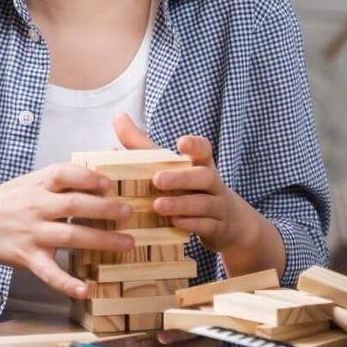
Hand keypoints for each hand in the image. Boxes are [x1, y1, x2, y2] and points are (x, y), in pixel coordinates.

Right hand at [0, 164, 137, 297]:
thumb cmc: (9, 200)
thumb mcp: (32, 181)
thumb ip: (65, 176)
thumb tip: (107, 161)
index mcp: (38, 184)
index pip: (63, 174)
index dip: (87, 177)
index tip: (109, 182)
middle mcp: (36, 207)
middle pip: (74, 205)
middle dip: (104, 209)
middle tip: (129, 212)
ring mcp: (32, 233)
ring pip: (70, 236)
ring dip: (101, 240)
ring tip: (126, 243)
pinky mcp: (26, 257)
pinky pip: (49, 273)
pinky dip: (67, 283)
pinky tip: (85, 289)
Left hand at [112, 112, 262, 254]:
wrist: (229, 223)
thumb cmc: (191, 189)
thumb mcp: (171, 166)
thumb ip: (143, 145)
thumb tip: (118, 118)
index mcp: (200, 164)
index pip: (204, 149)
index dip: (195, 145)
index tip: (181, 143)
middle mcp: (212, 183)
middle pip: (204, 176)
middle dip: (181, 178)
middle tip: (157, 180)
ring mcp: (218, 206)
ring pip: (204, 203)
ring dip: (181, 204)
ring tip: (158, 206)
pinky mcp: (218, 228)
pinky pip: (207, 225)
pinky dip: (191, 224)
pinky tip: (174, 224)